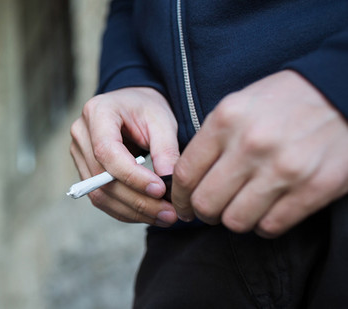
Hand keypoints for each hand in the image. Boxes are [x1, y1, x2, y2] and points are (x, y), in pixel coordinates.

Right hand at [70, 87, 179, 226]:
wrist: (132, 105)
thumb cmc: (146, 108)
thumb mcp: (162, 120)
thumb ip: (166, 150)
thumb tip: (168, 183)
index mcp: (97, 112)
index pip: (106, 151)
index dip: (132, 175)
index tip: (160, 190)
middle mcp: (81, 134)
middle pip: (102, 178)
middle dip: (137, 200)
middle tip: (170, 214)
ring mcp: (79, 155)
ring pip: (99, 194)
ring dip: (133, 211)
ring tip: (164, 217)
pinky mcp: (85, 171)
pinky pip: (101, 198)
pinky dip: (126, 211)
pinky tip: (150, 215)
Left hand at [172, 70, 347, 237]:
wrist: (343, 92)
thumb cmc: (286, 100)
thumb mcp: (241, 104)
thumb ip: (213, 138)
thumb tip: (186, 177)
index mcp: (226, 119)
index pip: (185, 173)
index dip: (179, 197)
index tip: (182, 204)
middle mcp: (250, 144)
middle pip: (206, 203)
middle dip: (204, 213)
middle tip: (211, 211)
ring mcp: (283, 168)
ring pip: (235, 221)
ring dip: (235, 220)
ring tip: (243, 208)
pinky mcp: (313, 188)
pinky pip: (271, 226)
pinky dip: (264, 225)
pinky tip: (268, 211)